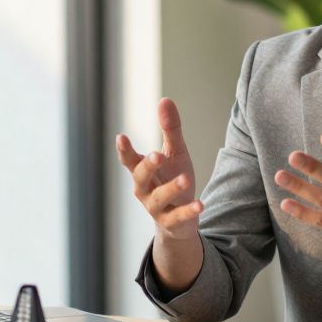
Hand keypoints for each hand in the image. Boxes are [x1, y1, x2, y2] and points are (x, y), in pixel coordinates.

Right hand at [117, 98, 202, 239]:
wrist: (180, 220)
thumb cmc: (173, 180)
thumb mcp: (175, 153)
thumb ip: (170, 129)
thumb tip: (165, 99)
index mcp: (143, 171)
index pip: (130, 160)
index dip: (124, 150)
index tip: (121, 137)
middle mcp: (144, 190)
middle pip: (140, 177)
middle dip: (147, 166)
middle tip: (157, 155)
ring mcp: (156, 208)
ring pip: (158, 198)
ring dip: (170, 188)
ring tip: (185, 178)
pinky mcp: (170, 222)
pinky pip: (177, 217)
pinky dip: (188, 211)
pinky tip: (200, 204)